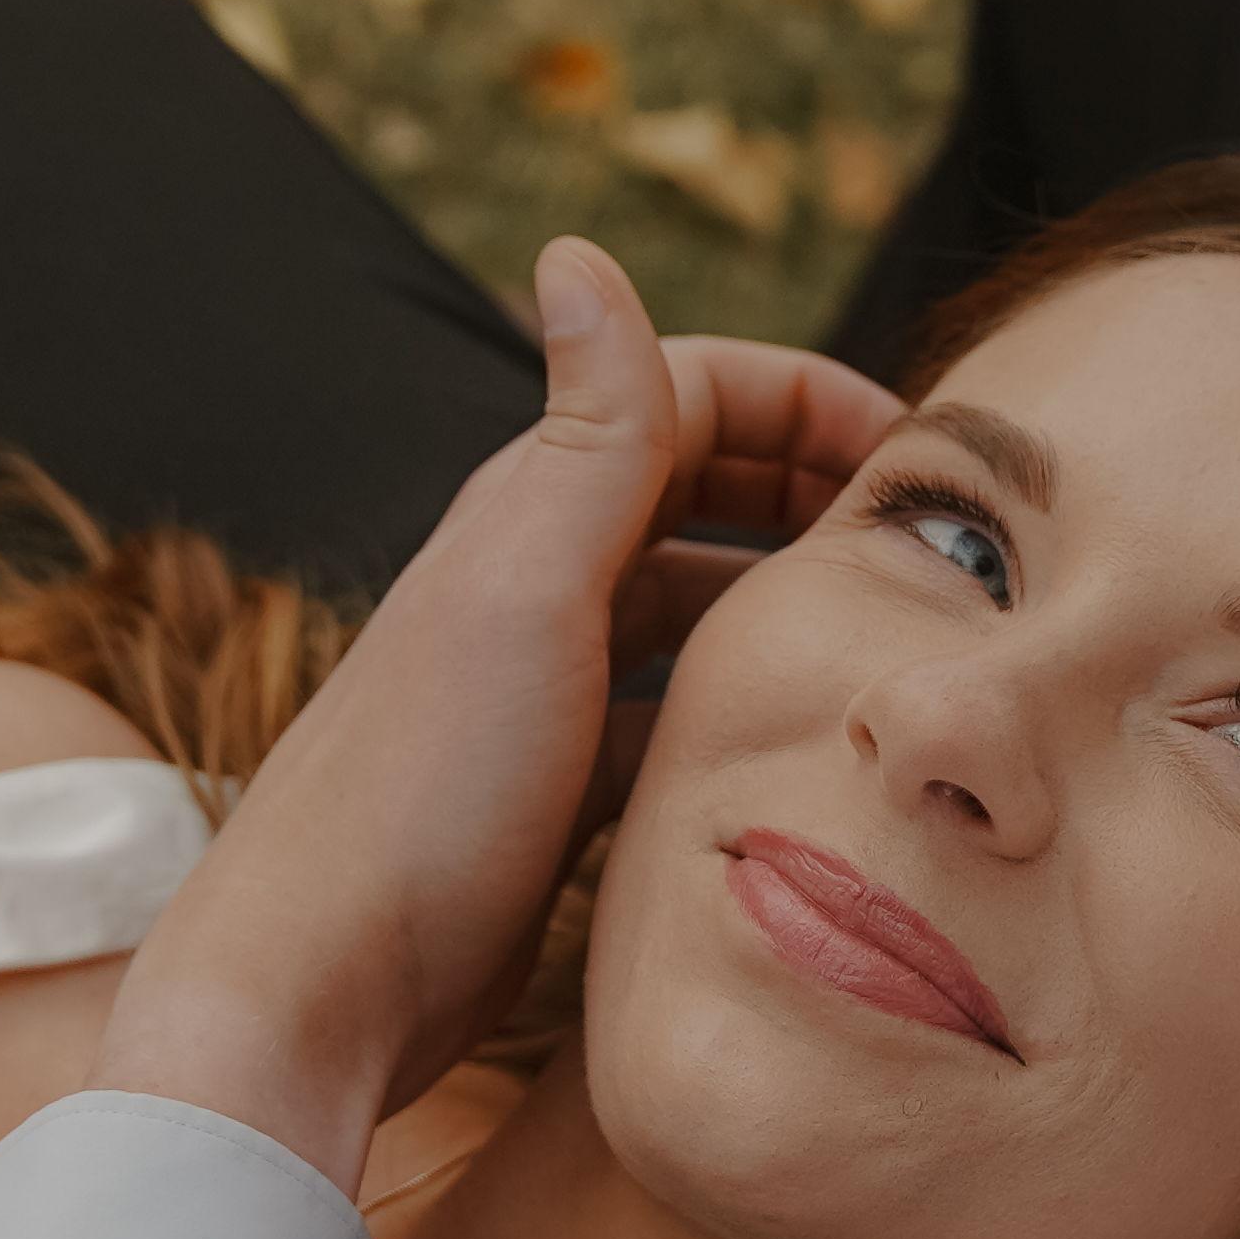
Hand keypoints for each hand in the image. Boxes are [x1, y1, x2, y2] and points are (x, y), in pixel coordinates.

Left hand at [87, 237, 904, 1193]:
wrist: (321, 987)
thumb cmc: (427, 787)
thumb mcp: (525, 590)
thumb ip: (586, 437)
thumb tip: (575, 252)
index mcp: (533, 511)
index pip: (688, 395)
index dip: (807, 397)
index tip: (914, 456)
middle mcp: (534, 579)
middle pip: (694, 487)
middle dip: (805, 482)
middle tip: (919, 537)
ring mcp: (543, 684)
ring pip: (688, 596)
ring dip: (778, 587)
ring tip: (878, 626)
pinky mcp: (552, 779)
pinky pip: (667, 701)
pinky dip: (733, 690)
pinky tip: (788, 734)